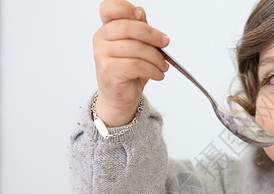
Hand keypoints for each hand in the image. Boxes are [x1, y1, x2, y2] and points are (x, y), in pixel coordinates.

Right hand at [93, 0, 169, 125]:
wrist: (120, 97)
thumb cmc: (129, 72)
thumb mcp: (137, 48)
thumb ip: (138, 30)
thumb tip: (141, 12)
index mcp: (106, 29)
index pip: (109, 9)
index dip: (125, 8)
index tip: (141, 16)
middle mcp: (101, 39)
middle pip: (128, 28)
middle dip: (152, 35)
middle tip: (165, 43)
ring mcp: (102, 55)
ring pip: (136, 49)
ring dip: (155, 58)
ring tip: (163, 66)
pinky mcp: (108, 71)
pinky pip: (136, 65)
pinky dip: (152, 70)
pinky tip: (157, 74)